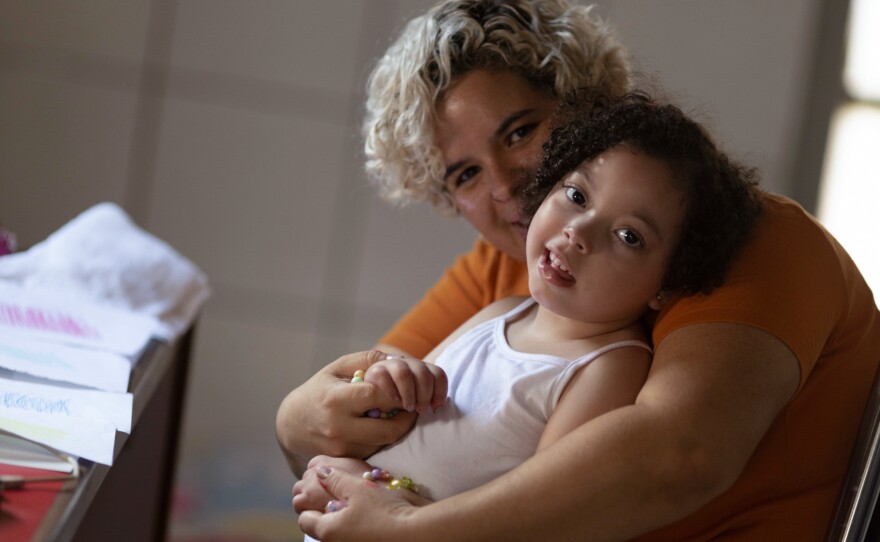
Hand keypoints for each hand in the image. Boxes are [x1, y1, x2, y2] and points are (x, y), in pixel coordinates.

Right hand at [275, 350, 417, 475]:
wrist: (291, 426)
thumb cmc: (319, 391)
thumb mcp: (337, 368)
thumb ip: (368, 360)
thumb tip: (400, 360)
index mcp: (336, 400)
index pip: (379, 396)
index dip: (399, 392)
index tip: (406, 388)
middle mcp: (338, 429)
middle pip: (390, 429)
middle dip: (407, 417)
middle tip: (411, 406)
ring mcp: (342, 450)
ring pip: (385, 443)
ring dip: (396, 429)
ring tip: (393, 414)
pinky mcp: (345, 463)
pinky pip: (375, 452)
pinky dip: (382, 439)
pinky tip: (377, 427)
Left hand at [298, 463, 430, 541]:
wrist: (416, 534)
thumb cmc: (384, 511)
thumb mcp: (358, 488)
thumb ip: (335, 479)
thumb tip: (320, 472)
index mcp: (328, 531)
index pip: (304, 519)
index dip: (311, 503)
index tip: (326, 491)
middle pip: (322, 527)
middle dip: (328, 511)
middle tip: (344, 495)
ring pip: (339, 532)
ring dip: (344, 519)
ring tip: (361, 504)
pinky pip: (354, 537)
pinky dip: (357, 527)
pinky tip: (373, 516)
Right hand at [363, 355, 447, 412]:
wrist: (371, 396)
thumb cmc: (398, 402)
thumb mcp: (416, 399)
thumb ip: (426, 398)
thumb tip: (436, 407)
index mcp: (421, 369)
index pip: (438, 374)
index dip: (440, 391)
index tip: (435, 407)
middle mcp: (407, 363)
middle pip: (423, 373)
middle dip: (425, 394)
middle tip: (420, 409)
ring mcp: (390, 365)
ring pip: (404, 374)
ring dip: (409, 393)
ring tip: (408, 407)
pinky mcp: (374, 371)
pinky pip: (383, 377)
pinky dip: (391, 391)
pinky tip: (394, 400)